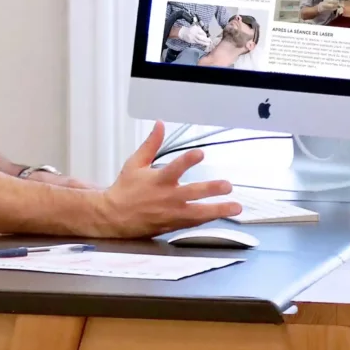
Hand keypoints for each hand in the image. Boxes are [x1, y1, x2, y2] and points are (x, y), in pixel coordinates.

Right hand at [94, 122, 242, 235]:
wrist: (114, 217)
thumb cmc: (125, 190)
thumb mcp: (135, 163)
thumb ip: (151, 144)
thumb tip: (160, 124)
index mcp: (158, 180)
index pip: (175, 168)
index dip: (188, 160)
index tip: (200, 153)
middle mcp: (167, 197)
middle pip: (192, 193)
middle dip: (211, 189)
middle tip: (227, 186)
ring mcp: (171, 213)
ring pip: (198, 213)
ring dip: (218, 210)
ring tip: (235, 207)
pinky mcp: (173, 224)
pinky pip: (194, 222)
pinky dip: (208, 219)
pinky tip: (222, 214)